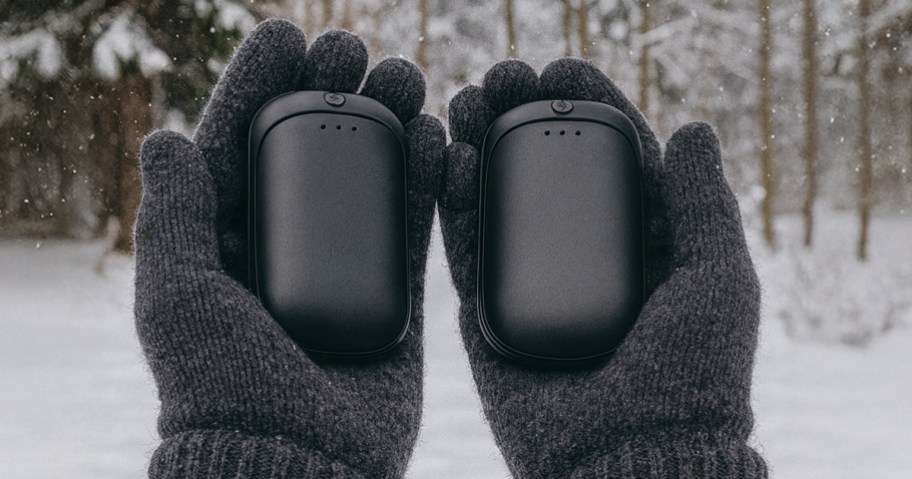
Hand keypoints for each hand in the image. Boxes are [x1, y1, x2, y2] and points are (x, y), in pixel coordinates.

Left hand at [134, 20, 443, 477]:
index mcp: (224, 241)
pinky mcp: (391, 294)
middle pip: (308, 150)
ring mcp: (340, 268)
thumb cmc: (225, 386)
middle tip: (355, 49)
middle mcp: (283, 247)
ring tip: (405, 76)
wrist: (297, 460)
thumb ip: (176, 216)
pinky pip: (412, 226)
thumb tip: (165, 135)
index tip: (287, 35)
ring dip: (384, 123)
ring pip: (365, 178)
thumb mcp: (182, 295)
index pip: (239, 144)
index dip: (259, 85)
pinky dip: (425, 180)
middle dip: (329, 91)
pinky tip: (440, 137)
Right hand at [438, 59, 766, 477]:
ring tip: (467, 100)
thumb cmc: (690, 377)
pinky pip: (465, 247)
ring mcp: (534, 280)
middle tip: (504, 77)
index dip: (590, 106)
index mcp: (645, 240)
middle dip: (528, 114)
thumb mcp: (717, 280)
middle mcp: (587, 254)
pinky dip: (453, 201)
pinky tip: (447, 159)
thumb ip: (703, 204)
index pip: (615, 155)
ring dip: (484, 144)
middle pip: (552, 167)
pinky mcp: (488, 310)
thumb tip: (694, 127)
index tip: (563, 68)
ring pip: (503, 197)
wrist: (627, 458)